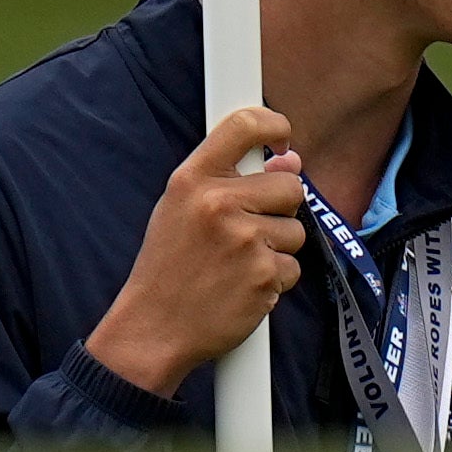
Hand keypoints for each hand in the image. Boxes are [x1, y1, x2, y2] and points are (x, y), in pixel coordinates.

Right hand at [83, 106, 305, 397]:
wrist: (154, 327)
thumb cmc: (168, 266)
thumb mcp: (180, 209)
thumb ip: (228, 179)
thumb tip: (291, 158)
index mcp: (191, 179)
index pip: (243, 125)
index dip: (273, 124)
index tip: (281, 135)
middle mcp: (218, 203)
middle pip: (289, 185)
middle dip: (280, 207)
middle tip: (249, 228)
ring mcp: (244, 240)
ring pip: (296, 230)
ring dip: (277, 248)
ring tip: (238, 262)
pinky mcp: (264, 276)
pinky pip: (293, 267)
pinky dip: (275, 279)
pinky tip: (243, 286)